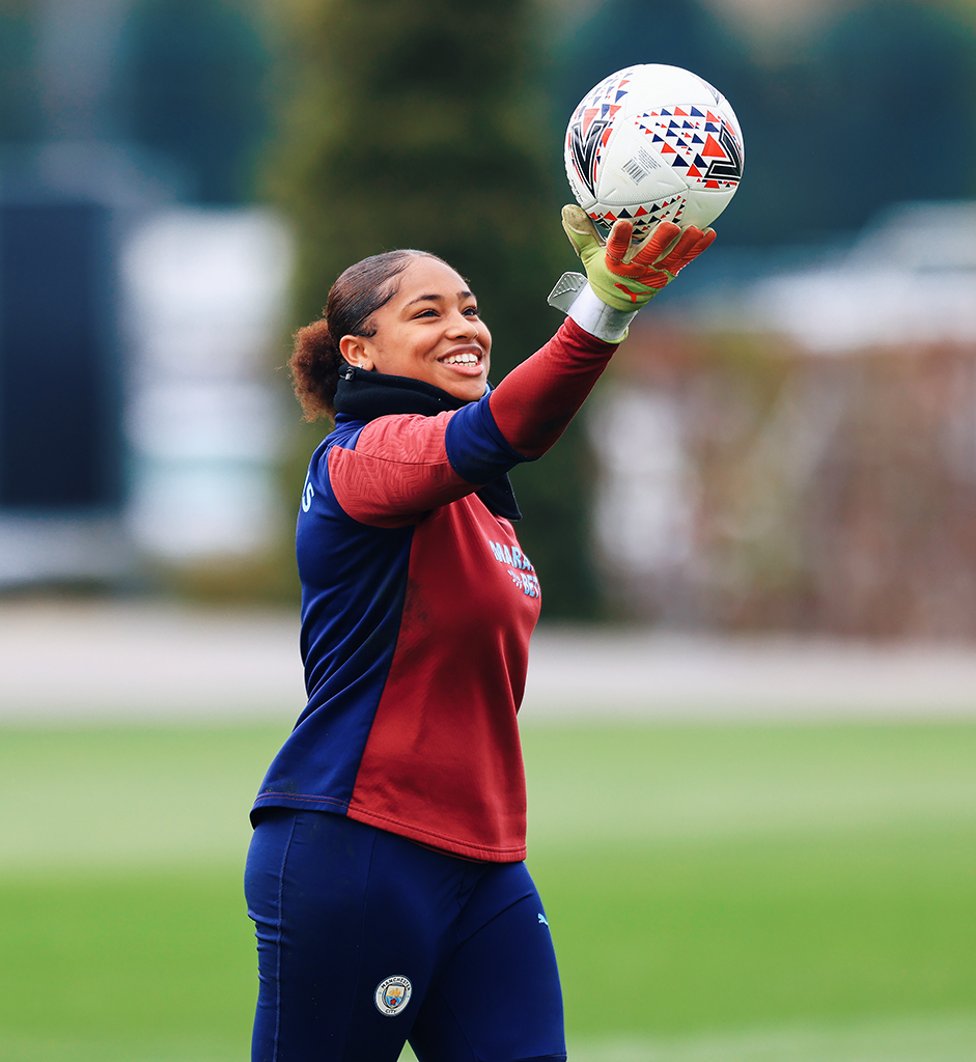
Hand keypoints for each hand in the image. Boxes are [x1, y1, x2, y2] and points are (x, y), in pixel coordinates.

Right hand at [560, 204, 716, 311]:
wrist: (618, 304)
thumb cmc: (603, 273)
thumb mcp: (588, 256)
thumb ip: (580, 233)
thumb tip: (567, 208)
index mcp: (614, 266)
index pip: (615, 251)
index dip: (619, 239)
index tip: (622, 224)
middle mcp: (636, 271)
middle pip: (649, 256)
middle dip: (660, 241)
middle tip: (670, 225)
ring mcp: (655, 274)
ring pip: (671, 258)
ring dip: (684, 245)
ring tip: (696, 229)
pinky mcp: (669, 274)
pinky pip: (685, 260)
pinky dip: (697, 248)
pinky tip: (709, 233)